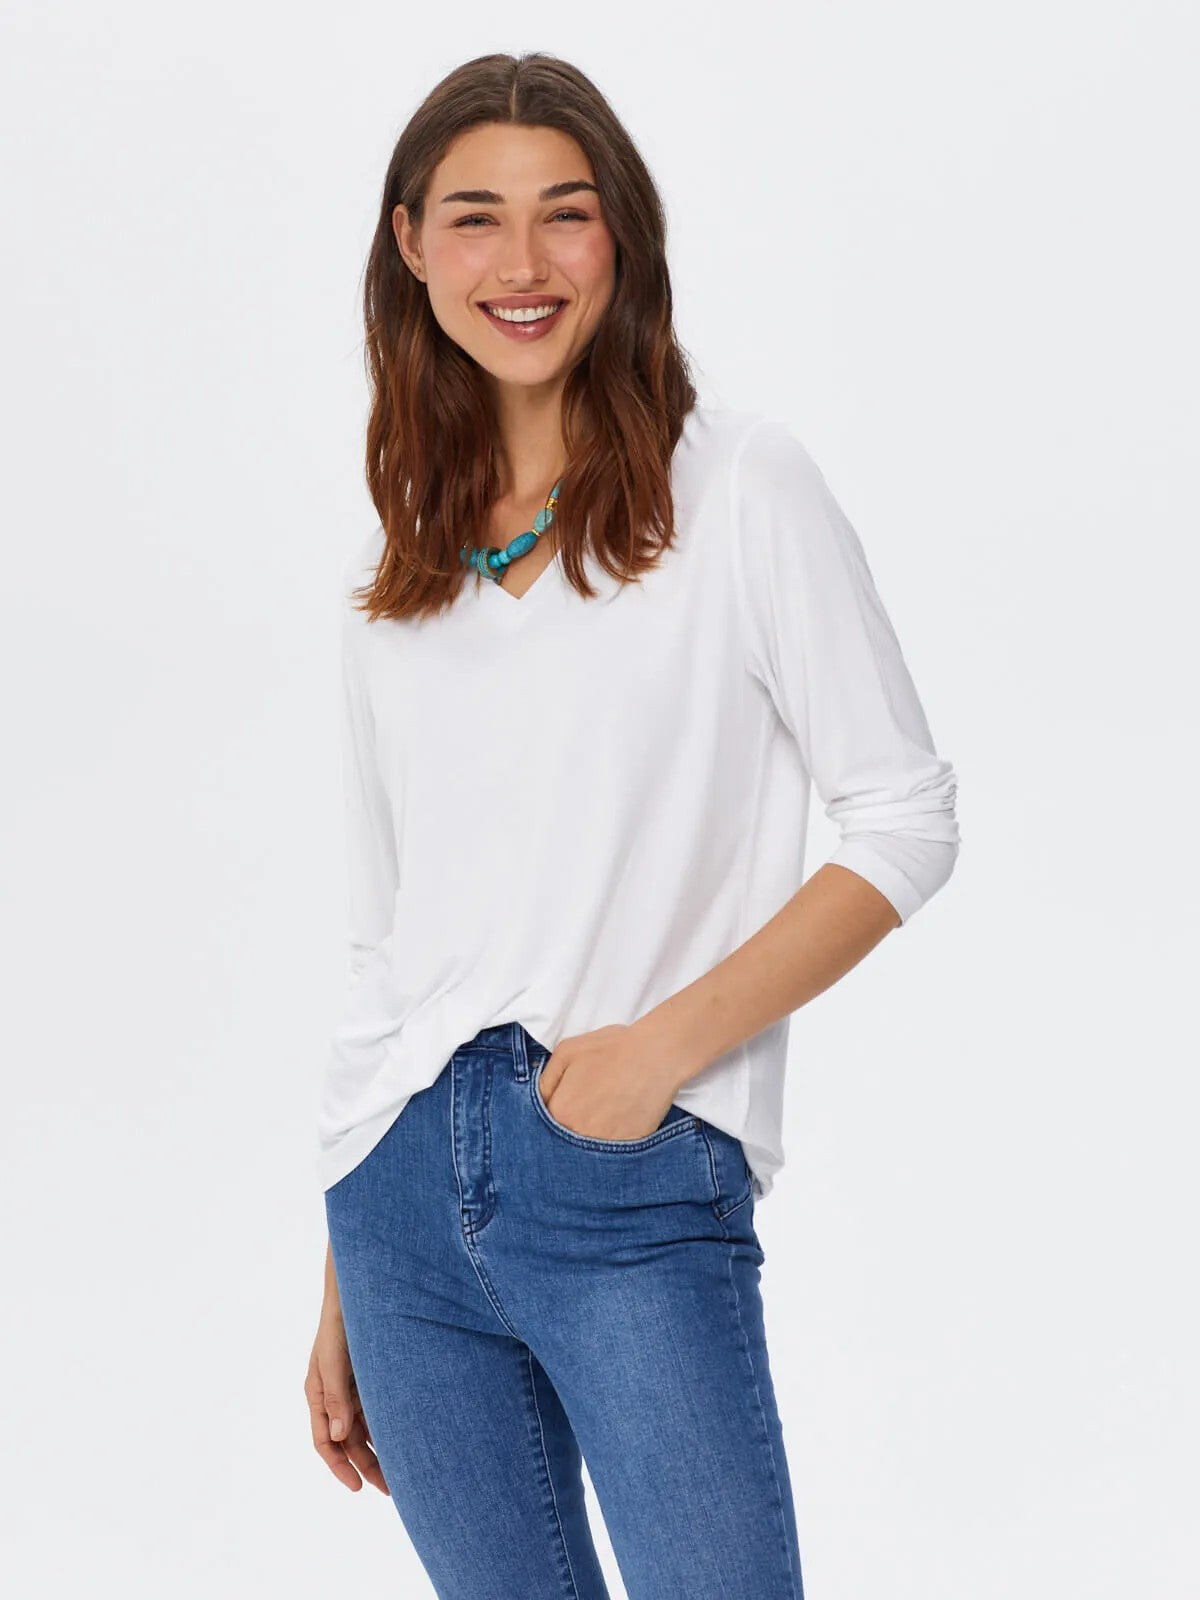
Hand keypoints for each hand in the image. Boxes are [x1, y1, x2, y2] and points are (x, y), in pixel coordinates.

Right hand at [305, 1308, 388, 1494]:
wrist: (360, 1291)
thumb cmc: (340, 1323)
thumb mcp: (333, 1360)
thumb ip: (335, 1397)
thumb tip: (338, 1436)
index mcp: (318, 1393)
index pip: (324, 1441)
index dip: (339, 1467)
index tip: (356, 1488)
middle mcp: (335, 1395)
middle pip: (349, 1441)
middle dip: (367, 1465)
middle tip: (390, 1489)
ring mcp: (354, 1387)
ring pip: (366, 1429)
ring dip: (381, 1449)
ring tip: (404, 1473)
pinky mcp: (372, 1378)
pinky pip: (380, 1410)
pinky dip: (389, 1426)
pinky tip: (407, 1440)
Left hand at [536, 1022, 686, 1140]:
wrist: (657, 1056)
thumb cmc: (612, 1049)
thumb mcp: (566, 1052)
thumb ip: (544, 1081)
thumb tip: (536, 1102)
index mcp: (560, 1112)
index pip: (541, 1128)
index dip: (551, 1119)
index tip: (563, 1110)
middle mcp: (578, 1136)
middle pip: (563, 1145)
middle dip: (567, 1134)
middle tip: (584, 1114)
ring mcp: (605, 1147)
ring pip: (586, 1154)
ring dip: (588, 1143)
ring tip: (601, 1119)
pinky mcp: (629, 1151)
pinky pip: (611, 1157)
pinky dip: (610, 1147)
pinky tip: (617, 1125)